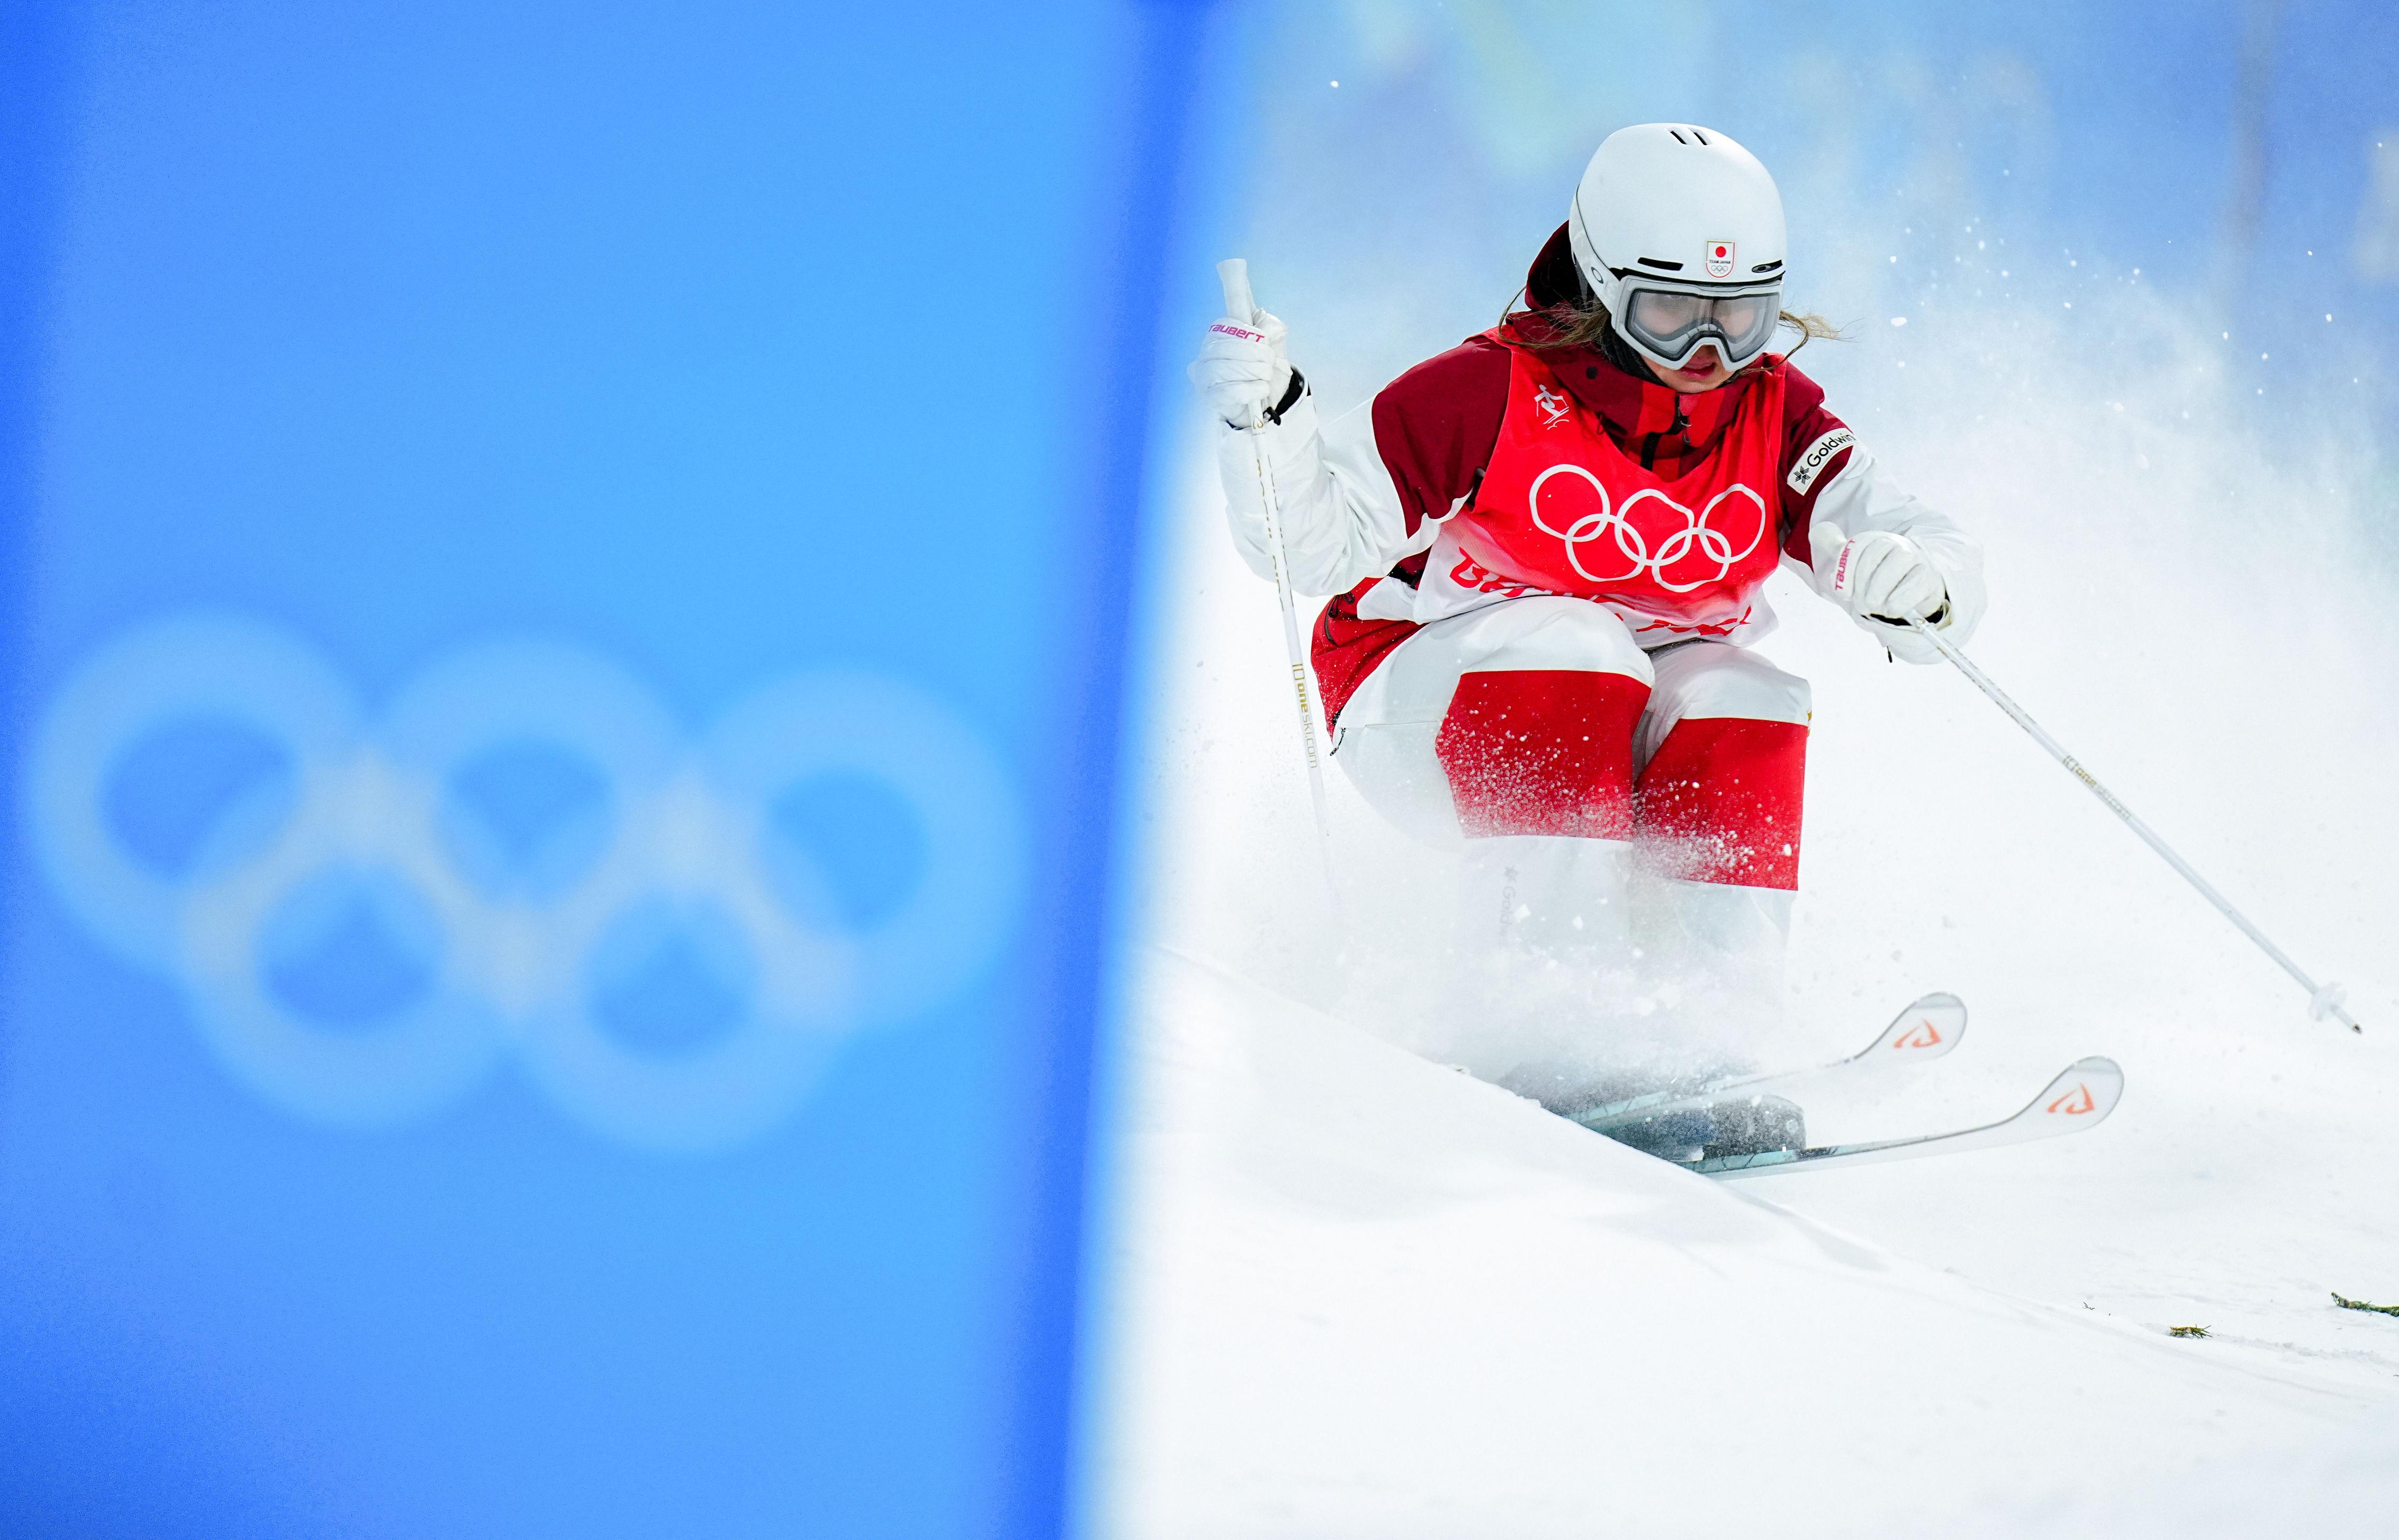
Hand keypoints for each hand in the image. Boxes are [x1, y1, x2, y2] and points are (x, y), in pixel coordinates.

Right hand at [1189, 308, 1291, 428]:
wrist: (1267, 401)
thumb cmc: (1263, 369)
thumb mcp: (1272, 343)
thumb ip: (1270, 327)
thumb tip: (1268, 324)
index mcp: (1217, 336)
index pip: (1224, 326)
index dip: (1248, 332)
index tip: (1265, 341)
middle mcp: (1206, 355)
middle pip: (1224, 348)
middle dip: (1255, 353)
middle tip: (1270, 362)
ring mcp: (1205, 377)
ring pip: (1224, 369)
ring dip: (1254, 371)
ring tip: (1266, 376)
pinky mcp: (1211, 398)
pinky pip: (1229, 392)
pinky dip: (1251, 389)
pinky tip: (1262, 389)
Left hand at [1831, 531, 1948, 627]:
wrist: (1915, 591)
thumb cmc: (1880, 579)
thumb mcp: (1854, 563)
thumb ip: (1834, 548)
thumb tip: (1817, 532)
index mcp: (1874, 541)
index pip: (1854, 549)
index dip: (1845, 574)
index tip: (1844, 594)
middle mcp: (1895, 544)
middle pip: (1871, 559)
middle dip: (1862, 588)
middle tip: (1863, 604)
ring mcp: (1915, 558)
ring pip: (1891, 572)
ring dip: (1879, 597)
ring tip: (1877, 606)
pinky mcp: (1928, 576)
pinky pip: (1912, 588)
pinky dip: (1897, 603)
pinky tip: (1893, 608)